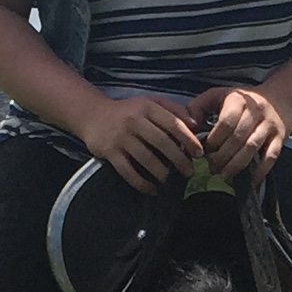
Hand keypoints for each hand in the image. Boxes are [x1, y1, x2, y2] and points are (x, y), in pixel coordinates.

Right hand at [81, 90, 202, 189]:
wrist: (92, 115)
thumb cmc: (128, 111)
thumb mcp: (150, 102)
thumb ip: (173, 110)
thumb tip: (195, 124)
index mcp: (147, 107)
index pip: (173, 124)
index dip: (189, 140)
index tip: (199, 153)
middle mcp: (134, 121)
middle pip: (162, 142)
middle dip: (179, 159)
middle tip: (189, 171)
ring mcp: (121, 137)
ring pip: (146, 159)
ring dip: (161, 172)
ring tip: (168, 179)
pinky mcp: (110, 152)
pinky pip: (128, 172)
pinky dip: (141, 183)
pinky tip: (151, 189)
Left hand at [188, 84, 288, 180]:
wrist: (280, 98)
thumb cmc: (242, 101)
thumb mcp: (219, 95)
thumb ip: (199, 106)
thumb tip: (188, 126)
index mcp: (238, 100)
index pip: (225, 123)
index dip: (213, 140)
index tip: (204, 151)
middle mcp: (256, 111)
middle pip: (237, 138)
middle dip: (222, 157)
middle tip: (212, 168)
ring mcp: (269, 125)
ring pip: (252, 148)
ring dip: (236, 165)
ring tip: (225, 176)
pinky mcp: (281, 138)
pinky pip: (271, 156)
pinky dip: (260, 171)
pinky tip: (249, 181)